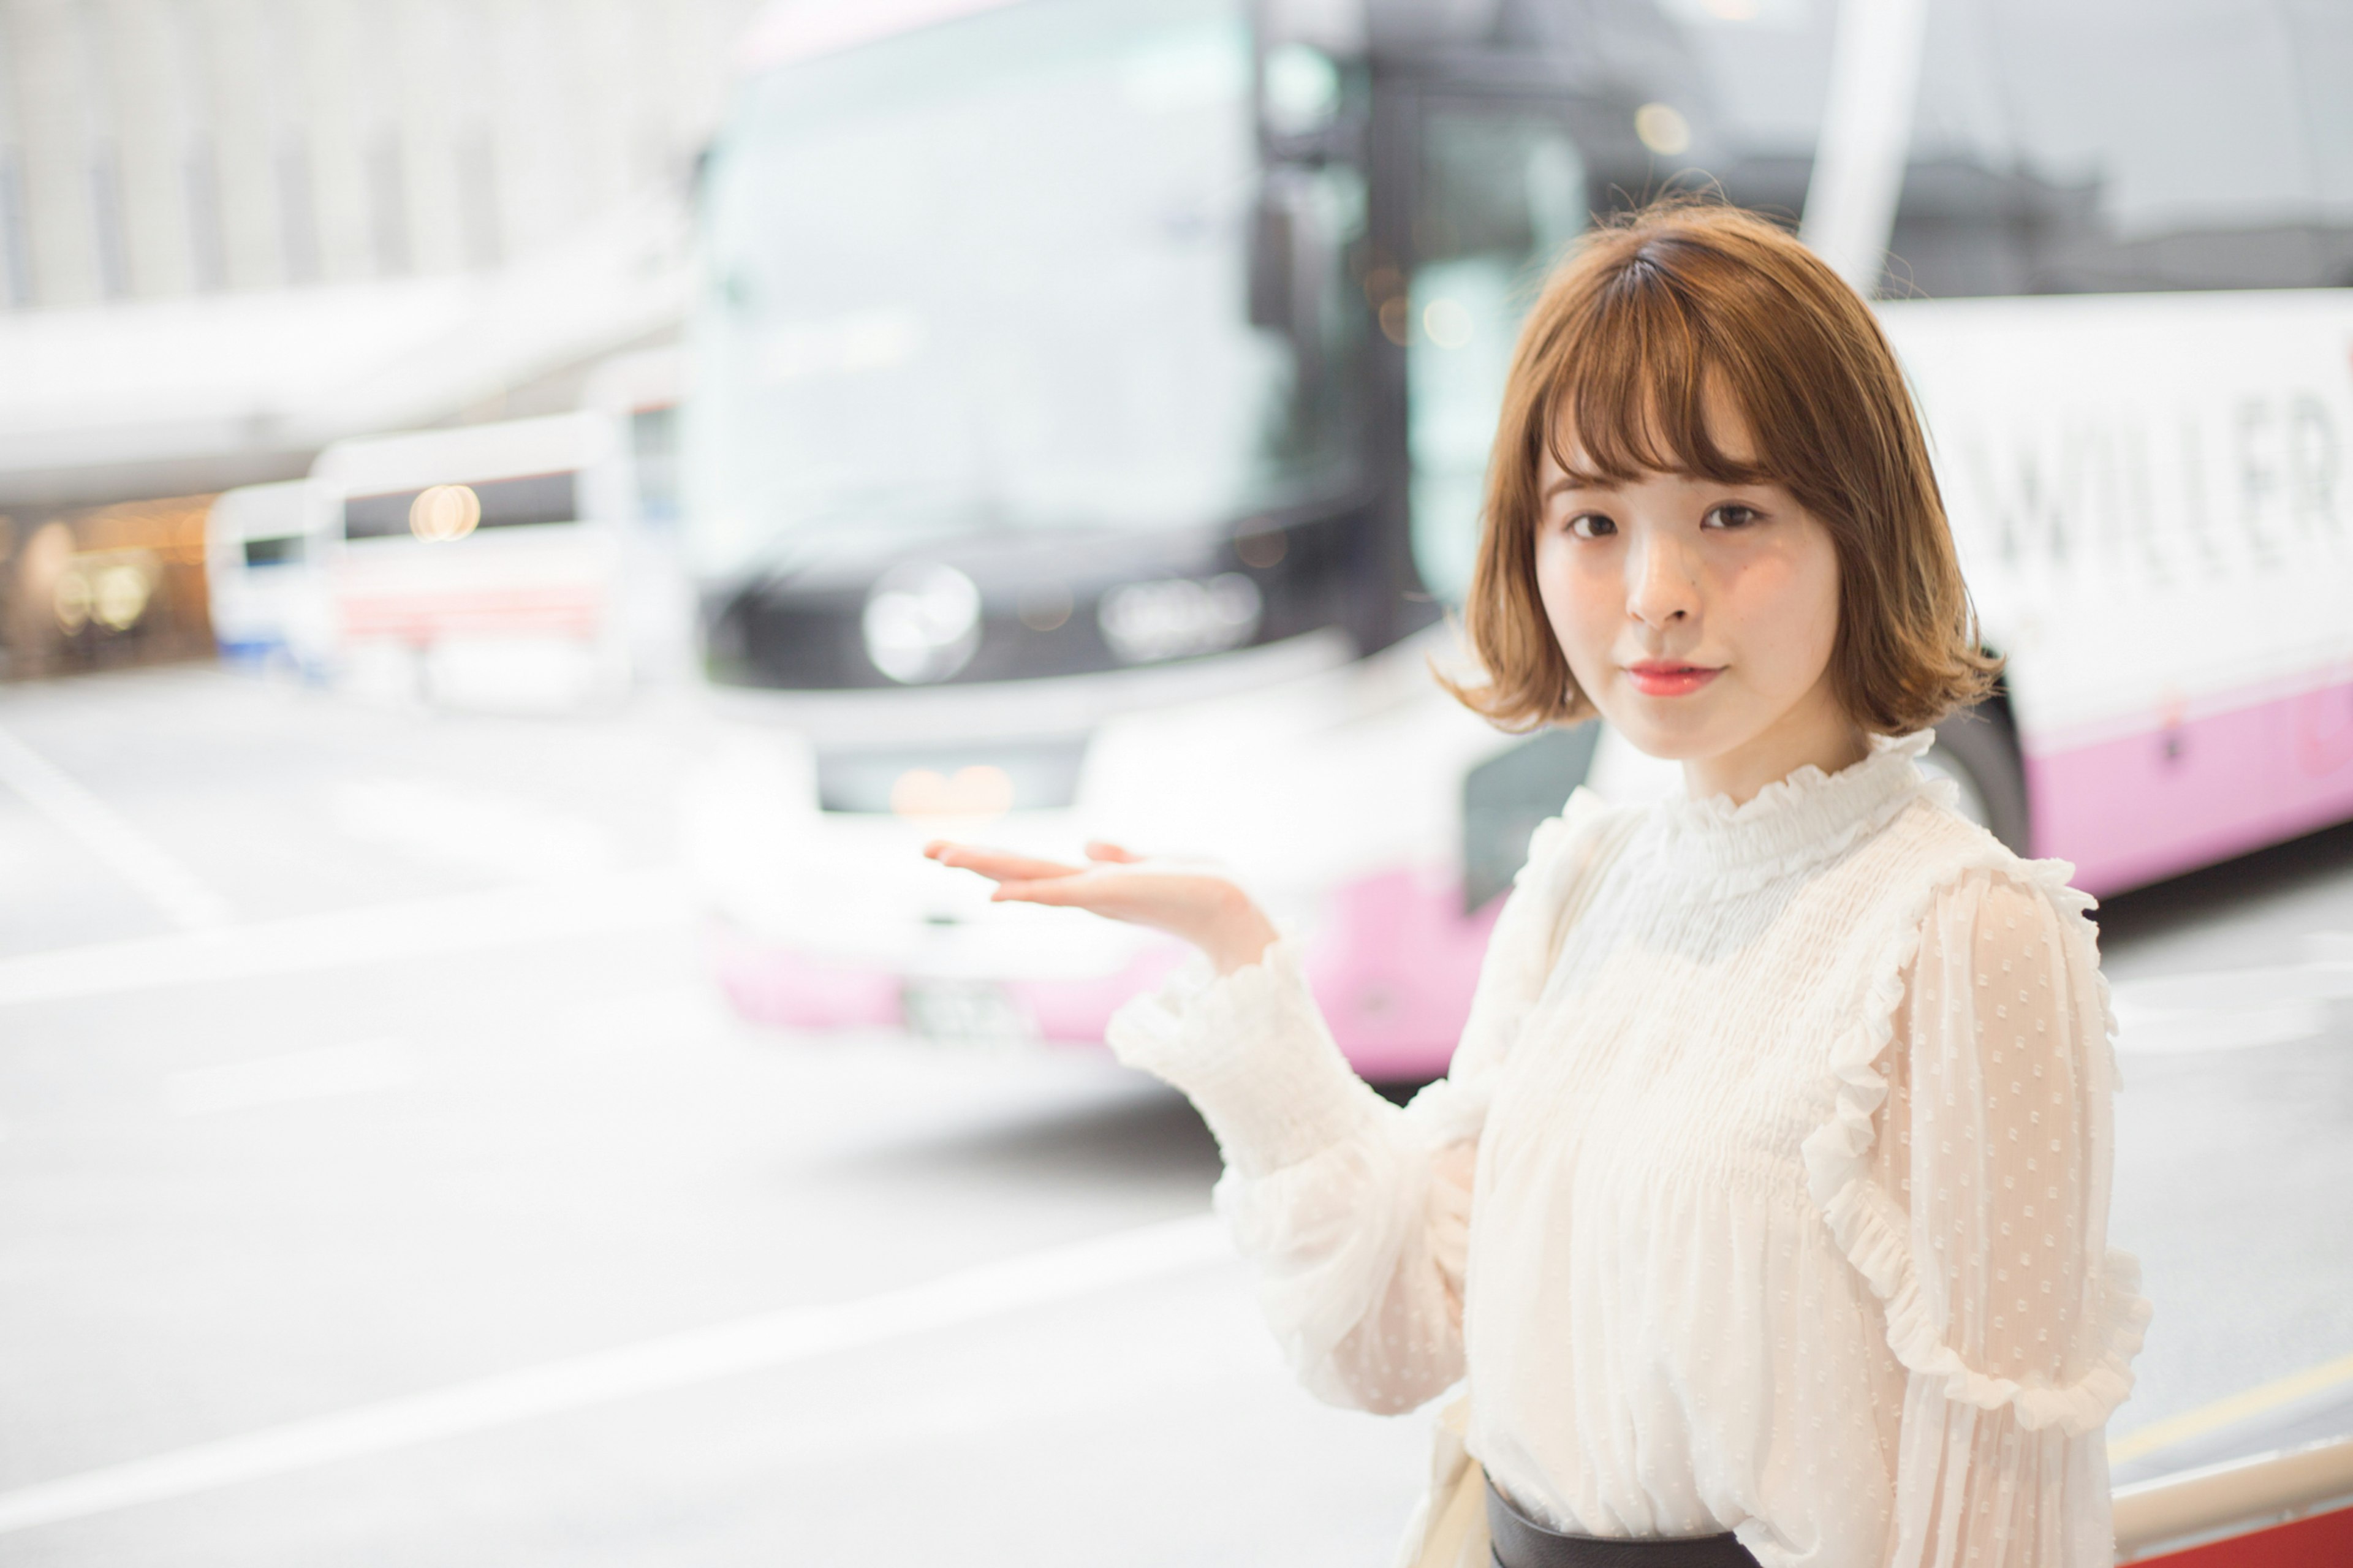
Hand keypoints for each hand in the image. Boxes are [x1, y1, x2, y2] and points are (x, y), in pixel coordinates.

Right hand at [922, 839, 1279, 975]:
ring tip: (941, 855)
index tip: (953, 851)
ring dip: (984, 868)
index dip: (993, 860)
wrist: (1233, 908)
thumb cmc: (1199, 889)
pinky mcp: (1110, 897)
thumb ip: (1118, 856)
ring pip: (1028, 880)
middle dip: (972, 859)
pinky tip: (994, 895)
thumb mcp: (1151, 865)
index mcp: (1091, 885)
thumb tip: (1087, 842)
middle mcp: (1085, 893)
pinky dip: (1027, 896)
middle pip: (1018, 873)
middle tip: (925, 848)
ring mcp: (1094, 897)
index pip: (1032, 870)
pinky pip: (1060, 895)